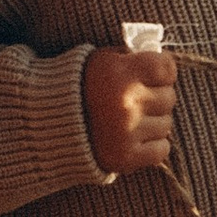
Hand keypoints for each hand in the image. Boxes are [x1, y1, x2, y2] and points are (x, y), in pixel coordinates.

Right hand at [84, 43, 177, 174]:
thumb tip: (167, 64)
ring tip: (129, 119)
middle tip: (136, 100)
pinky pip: (162, 149)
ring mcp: (126, 132)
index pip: (167, 69)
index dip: (163, 72)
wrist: (47, 124)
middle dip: (156, 97)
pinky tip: (134, 138)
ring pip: (166, 124)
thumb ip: (134, 59)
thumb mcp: (103, 60)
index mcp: (120, 73)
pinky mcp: (125, 157)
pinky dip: (152, 145)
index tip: (153, 76)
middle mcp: (126, 102)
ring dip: (153, 122)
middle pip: (169, 97)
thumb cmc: (81, 86)